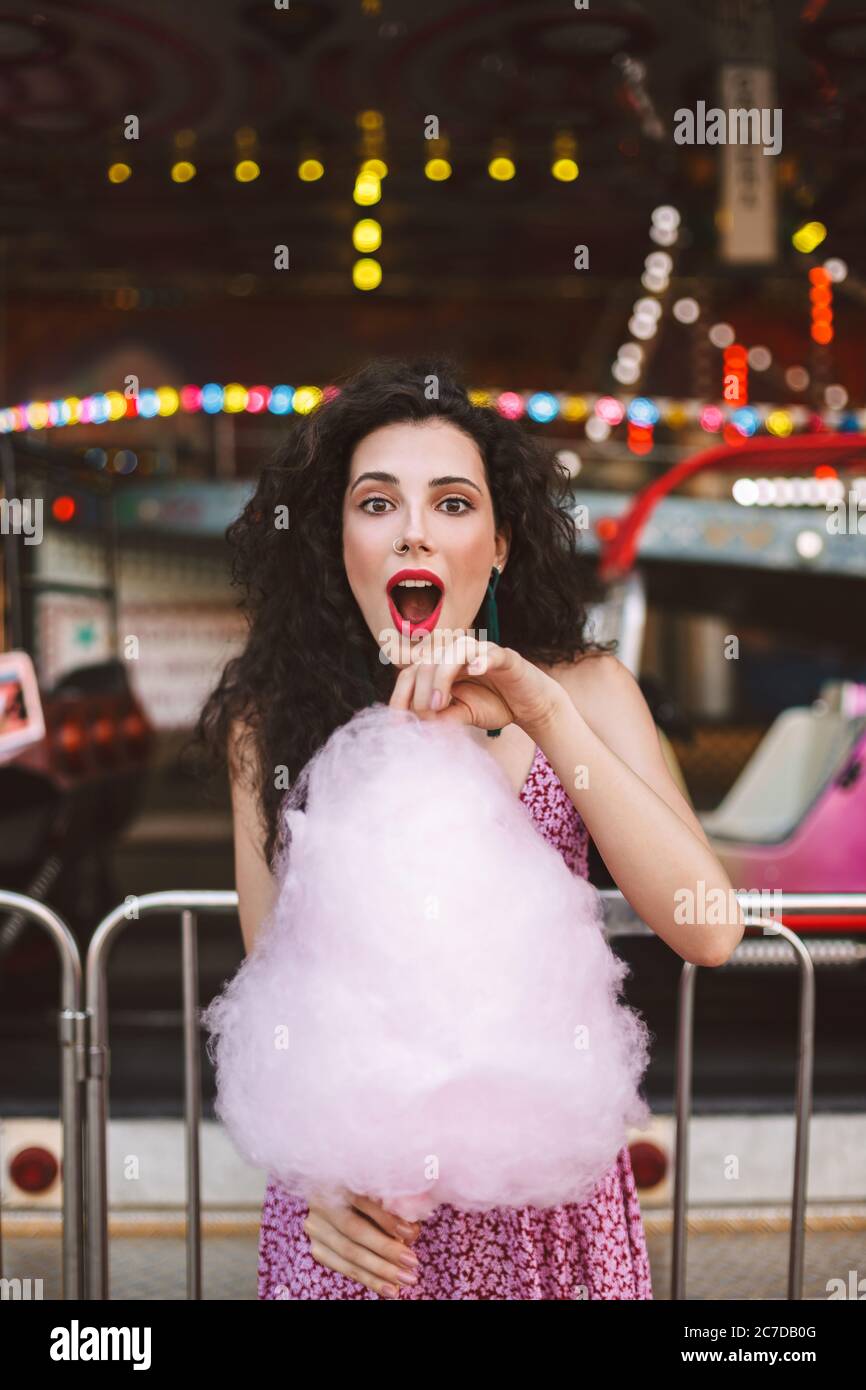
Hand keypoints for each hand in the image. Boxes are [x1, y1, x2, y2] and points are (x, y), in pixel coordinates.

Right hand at [304, 1190, 421, 1298]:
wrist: (340, 1202)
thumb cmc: (372, 1194)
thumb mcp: (381, 1193)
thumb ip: (394, 1206)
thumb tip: (411, 1229)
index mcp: (337, 1178)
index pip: (362, 1199)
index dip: (386, 1217)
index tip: (411, 1233)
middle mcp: (320, 1201)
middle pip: (354, 1229)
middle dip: (386, 1249)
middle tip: (412, 1263)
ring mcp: (315, 1226)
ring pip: (348, 1253)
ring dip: (380, 1270)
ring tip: (404, 1281)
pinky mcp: (317, 1247)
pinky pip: (344, 1268)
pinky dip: (369, 1279)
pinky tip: (390, 1288)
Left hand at [389, 630, 563, 736]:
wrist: (530, 705)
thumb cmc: (494, 705)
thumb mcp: (460, 716)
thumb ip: (439, 718)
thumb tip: (414, 727)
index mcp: (441, 666)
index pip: (410, 673)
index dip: (400, 697)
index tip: (399, 724)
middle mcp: (457, 655)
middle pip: (427, 661)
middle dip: (420, 691)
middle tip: (427, 715)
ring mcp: (481, 652)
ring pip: (453, 651)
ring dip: (441, 677)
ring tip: (440, 703)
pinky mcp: (506, 657)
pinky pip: (491, 653)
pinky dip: (481, 659)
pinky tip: (474, 670)